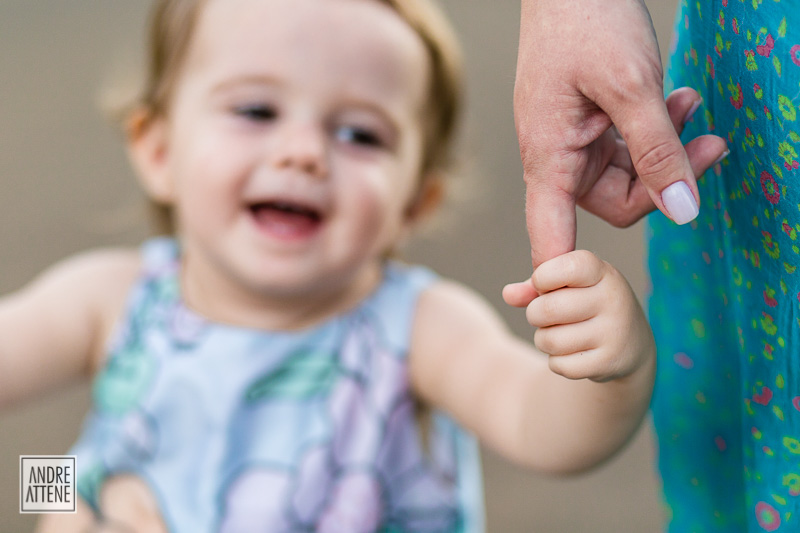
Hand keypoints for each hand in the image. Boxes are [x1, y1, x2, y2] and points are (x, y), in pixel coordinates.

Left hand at [507, 250, 653, 381]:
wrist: (631, 344)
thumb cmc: (587, 304)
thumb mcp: (567, 286)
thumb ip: (535, 286)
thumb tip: (508, 294)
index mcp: (602, 273)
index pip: (566, 267)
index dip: (543, 277)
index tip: (544, 284)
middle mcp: (613, 300)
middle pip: (546, 309)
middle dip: (535, 314)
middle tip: (545, 315)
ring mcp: (614, 332)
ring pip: (549, 340)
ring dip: (544, 340)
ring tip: (559, 334)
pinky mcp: (608, 362)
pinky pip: (559, 365)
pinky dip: (557, 362)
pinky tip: (573, 353)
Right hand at [516, 0, 727, 266]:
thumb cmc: (584, 22)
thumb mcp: (631, 86)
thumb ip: (658, 150)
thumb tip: (683, 211)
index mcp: (548, 157)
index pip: (549, 238)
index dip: (557, 279)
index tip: (566, 312)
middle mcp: (556, 157)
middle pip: (613, 204)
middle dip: (664, 182)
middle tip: (710, 148)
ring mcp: (574, 139)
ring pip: (628, 174)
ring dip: (667, 150)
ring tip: (691, 106)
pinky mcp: (589, 122)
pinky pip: (629, 146)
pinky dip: (657, 130)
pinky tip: (678, 100)